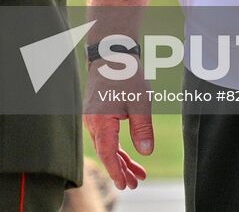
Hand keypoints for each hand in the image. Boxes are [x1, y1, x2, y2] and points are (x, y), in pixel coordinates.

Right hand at [83, 64, 151, 189]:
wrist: (110, 54)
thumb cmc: (125, 74)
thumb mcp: (140, 101)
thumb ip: (142, 128)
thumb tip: (145, 152)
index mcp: (101, 120)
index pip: (107, 152)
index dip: (116, 170)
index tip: (126, 184)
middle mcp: (92, 122)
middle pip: (105, 152)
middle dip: (120, 170)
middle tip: (135, 185)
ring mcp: (93, 118)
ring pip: (106, 146)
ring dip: (121, 160)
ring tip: (138, 174)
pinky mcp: (97, 115)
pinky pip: (106, 137)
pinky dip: (117, 148)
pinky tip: (129, 157)